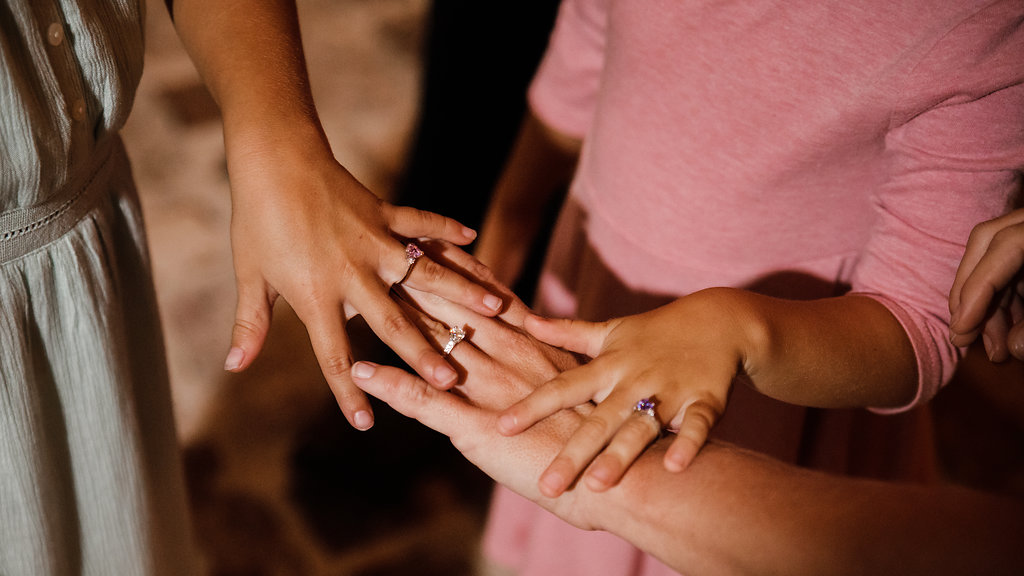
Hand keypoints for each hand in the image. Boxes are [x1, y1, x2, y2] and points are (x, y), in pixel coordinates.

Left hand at [222, 133, 503, 430]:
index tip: (366, 425)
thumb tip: (234, 366)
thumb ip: (250, 323)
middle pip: (393, 323)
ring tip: (494, 308)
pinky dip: (446, 228)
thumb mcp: (250, 275)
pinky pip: (421, 222)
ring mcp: (374, 241)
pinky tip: (472, 237)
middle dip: (423, 354)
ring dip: (460, 292)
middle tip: (451, 380)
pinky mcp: (384, 212)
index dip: (347, 393)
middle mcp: (352, 272)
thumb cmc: (257, 220)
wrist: (272, 158)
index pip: (334, 354)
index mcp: (316, 294)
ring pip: (424, 274)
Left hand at [348, 245, 592, 525]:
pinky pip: (426, 401)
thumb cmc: (598, 431)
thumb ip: (548, 351)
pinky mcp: (478, 428)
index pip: (487, 292)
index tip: (427, 236)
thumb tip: (527, 330)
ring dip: (396, 317)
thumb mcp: (574, 379)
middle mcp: (510, 355)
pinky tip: (360, 371)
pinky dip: (391, 385)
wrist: (619, 476)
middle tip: (379, 248)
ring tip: (356, 294)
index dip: (454, 264)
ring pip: (435, 341)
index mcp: (533, 342)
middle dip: (415, 276)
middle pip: (453, 305)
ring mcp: (492, 390)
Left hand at [498, 291, 750, 496]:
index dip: (532, 406)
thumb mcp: (610, 331)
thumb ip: (568, 332)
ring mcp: (670, 391)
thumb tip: (527, 322)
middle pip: (598, 420)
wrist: (720, 322)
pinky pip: (696, 424)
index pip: (563, 387)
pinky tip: (673, 467)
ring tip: (597, 485)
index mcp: (608, 365)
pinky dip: (688, 444)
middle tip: (547, 485)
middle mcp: (634, 380)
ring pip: (641, 426)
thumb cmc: (655, 333)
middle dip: (573, 453)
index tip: (503, 427)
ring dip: (621, 454)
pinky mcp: (705, 400)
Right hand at [949, 208, 1023, 361]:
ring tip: (990, 346)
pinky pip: (1014, 262)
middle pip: (988, 241)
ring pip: (998, 255)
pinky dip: (1005, 295)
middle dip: (969, 290)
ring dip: (987, 301)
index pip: (1004, 244)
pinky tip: (1002, 328)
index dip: (977, 288)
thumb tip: (1012, 348)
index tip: (962, 329)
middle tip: (961, 333)